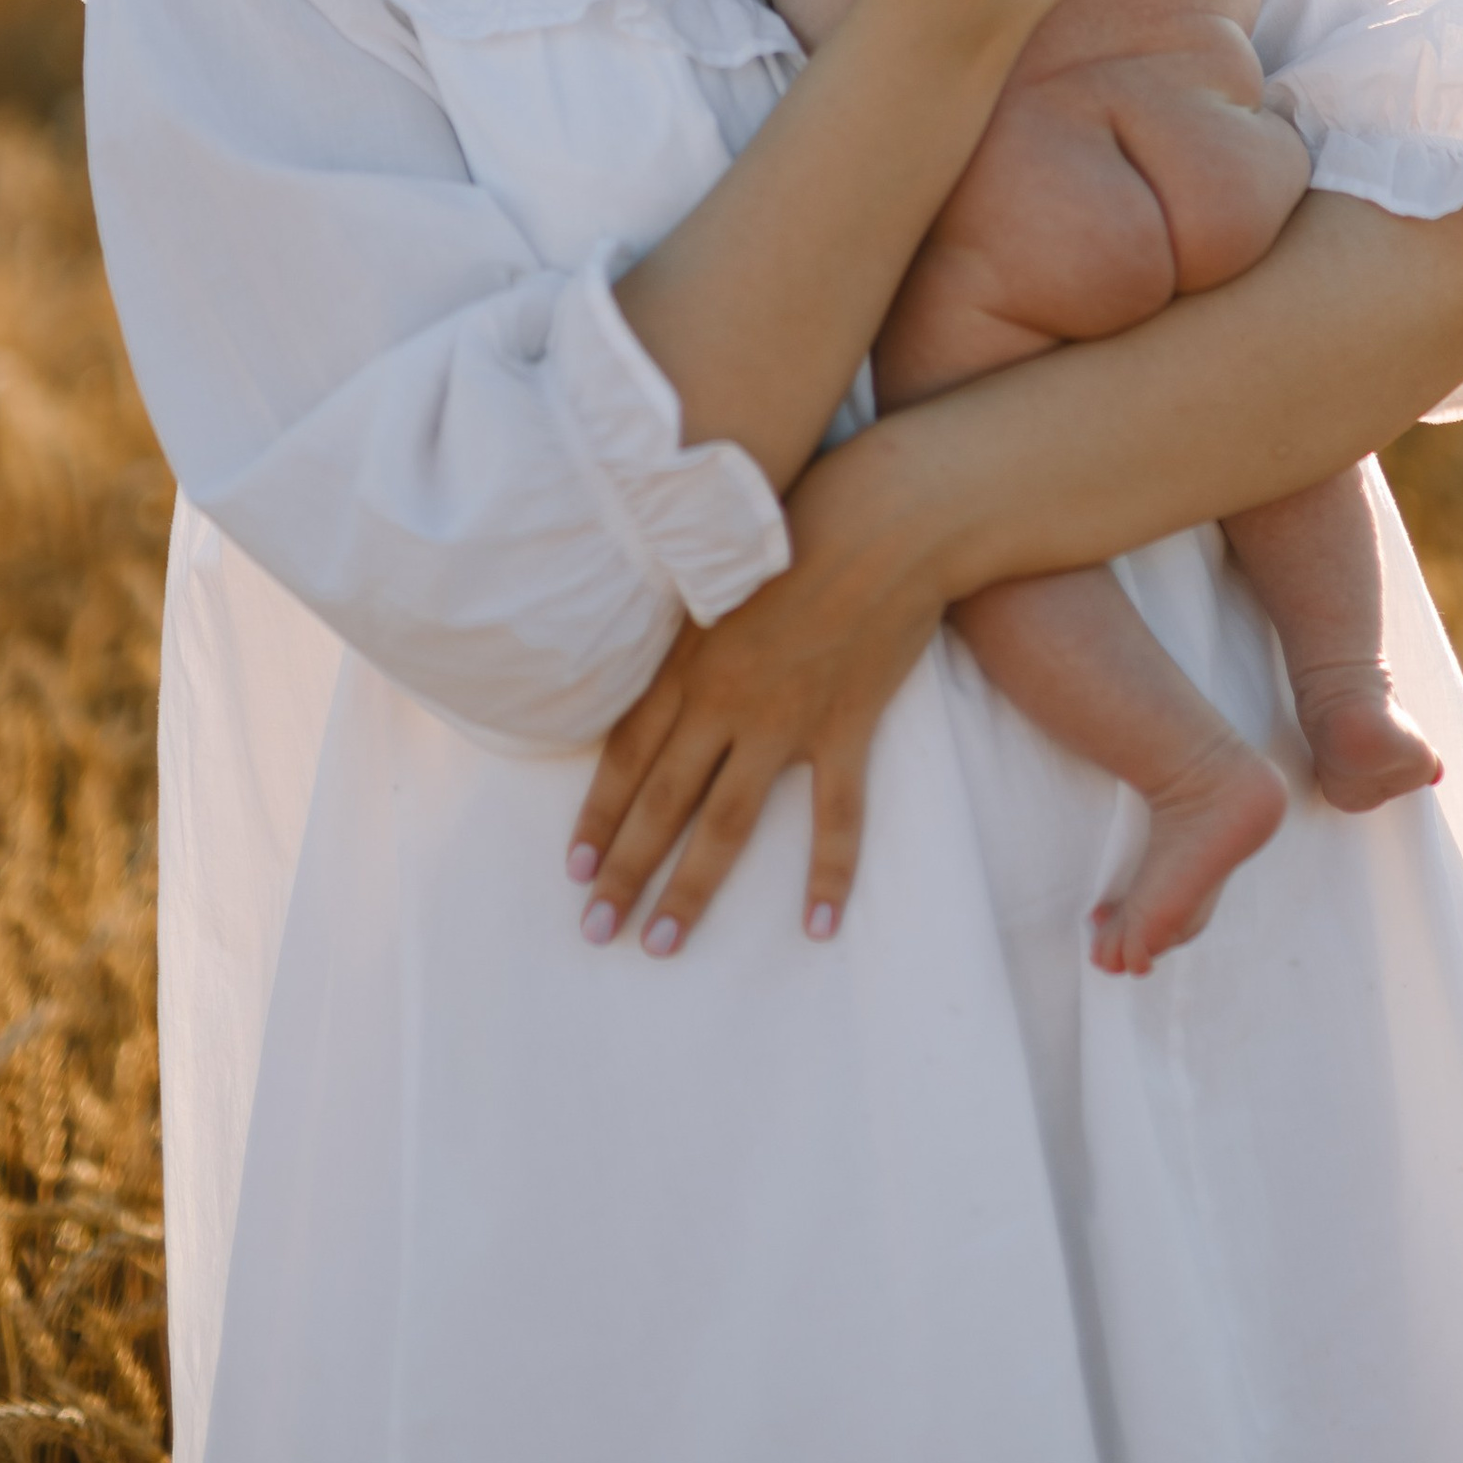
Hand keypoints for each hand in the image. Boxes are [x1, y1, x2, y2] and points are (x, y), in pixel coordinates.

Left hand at [567, 430, 940, 959]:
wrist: (887, 517)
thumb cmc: (801, 520)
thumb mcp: (718, 563)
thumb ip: (684, 619)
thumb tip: (652, 658)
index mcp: (689, 657)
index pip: (628, 752)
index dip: (599, 812)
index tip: (575, 868)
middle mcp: (726, 697)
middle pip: (663, 799)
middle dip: (625, 870)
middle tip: (594, 931)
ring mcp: (786, 718)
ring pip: (726, 820)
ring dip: (692, 888)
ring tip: (661, 946)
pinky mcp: (846, 725)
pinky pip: (836, 814)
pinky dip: (830, 871)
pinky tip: (819, 925)